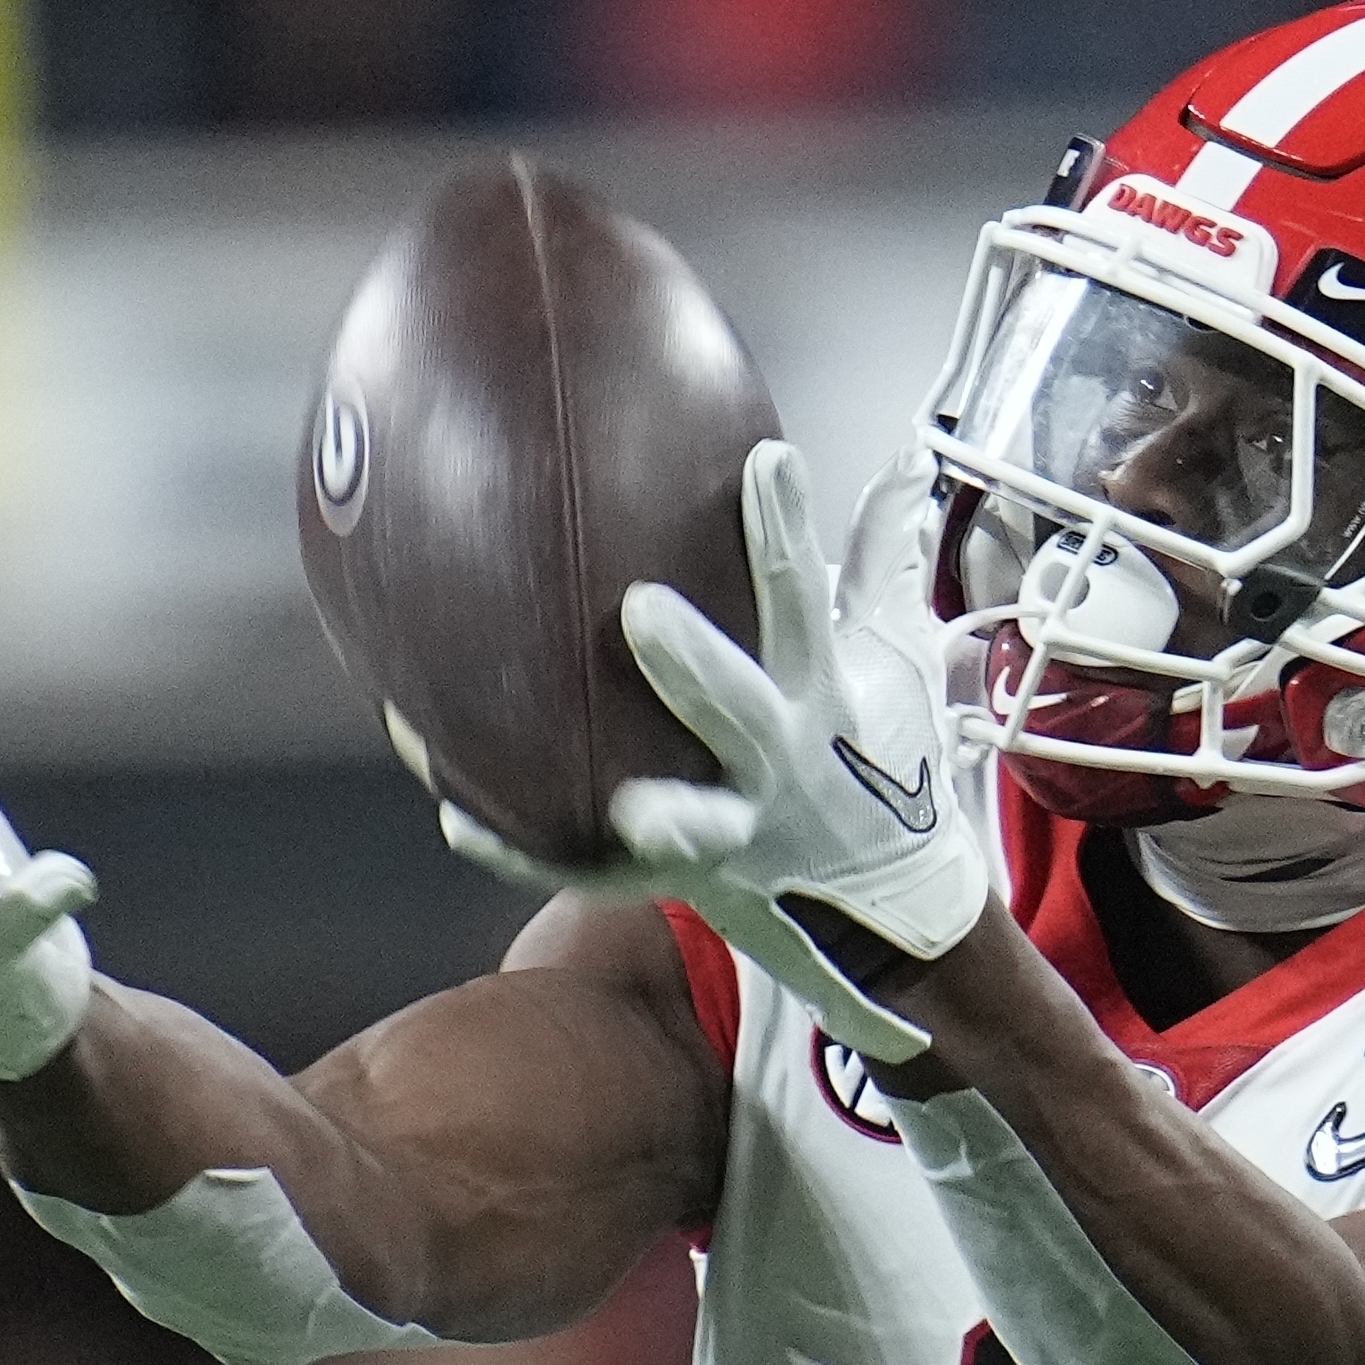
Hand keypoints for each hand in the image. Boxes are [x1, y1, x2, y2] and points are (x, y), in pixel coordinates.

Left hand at [435, 438, 987, 1064]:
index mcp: (821, 697)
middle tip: (642, 608)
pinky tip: (459, 819)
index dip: (785, 534)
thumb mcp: (892, 661)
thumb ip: (883, 562)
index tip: (765, 461)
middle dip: (696, 666)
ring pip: (694, 822)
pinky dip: (526, 852)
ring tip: (626, 808)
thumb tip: (905, 460)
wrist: (885, 904)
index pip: (800, 604)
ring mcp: (736, 830)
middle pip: (740, 713)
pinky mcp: (685, 879)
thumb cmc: (877, 757)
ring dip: (663, 815)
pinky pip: (597, 870)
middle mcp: (780, 765)